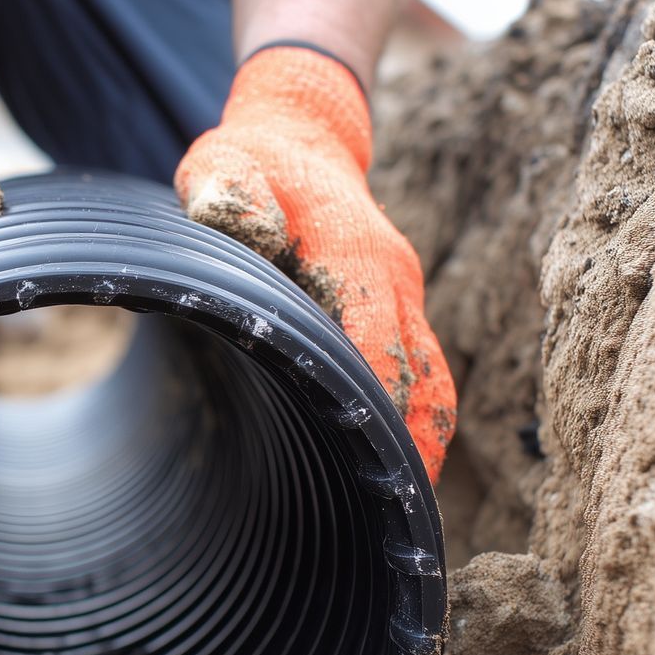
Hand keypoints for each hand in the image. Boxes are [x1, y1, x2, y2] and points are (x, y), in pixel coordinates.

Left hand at [176, 44, 454, 480]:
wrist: (302, 129)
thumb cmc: (253, 156)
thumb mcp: (221, 161)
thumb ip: (224, 188)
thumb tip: (232, 218)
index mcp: (356, 255)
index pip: (379, 343)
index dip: (383, 406)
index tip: (382, 468)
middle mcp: (393, 280)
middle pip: (423, 377)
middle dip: (416, 448)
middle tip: (401, 526)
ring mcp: (402, 294)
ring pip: (433, 380)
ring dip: (426, 442)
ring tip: (409, 518)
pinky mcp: (397, 307)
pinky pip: (422, 371)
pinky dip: (420, 419)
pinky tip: (402, 469)